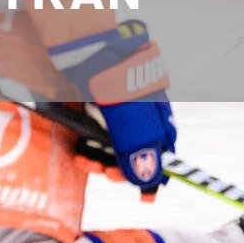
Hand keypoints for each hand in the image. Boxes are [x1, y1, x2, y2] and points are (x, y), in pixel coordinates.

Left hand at [51, 18, 173, 194]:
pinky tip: (80, 152)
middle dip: (121, 168)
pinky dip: (91, 146)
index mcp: (159, 116)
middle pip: (138, 151)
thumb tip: (146, 182)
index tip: (143, 196)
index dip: (152, 175)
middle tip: (104, 173)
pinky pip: (98, 133)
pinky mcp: (98, 105)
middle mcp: (143, 113)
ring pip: (115, 144)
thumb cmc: (112, 81)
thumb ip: (137, 150)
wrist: (84, 46)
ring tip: (86, 162)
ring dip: (102, 159)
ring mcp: (120, 109)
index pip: (163, 153)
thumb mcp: (129, 120)